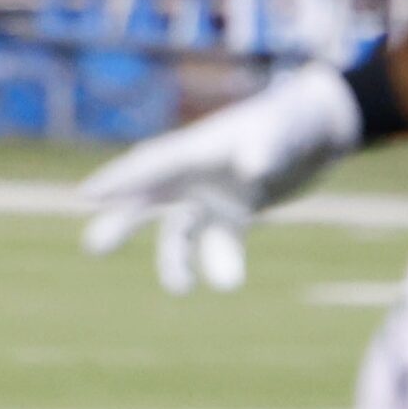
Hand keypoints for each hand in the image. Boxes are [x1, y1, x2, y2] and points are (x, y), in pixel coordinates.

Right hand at [76, 62, 362, 292]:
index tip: (85, 195)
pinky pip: (219, 241)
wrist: (322, 127)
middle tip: (93, 246)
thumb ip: (265, 149)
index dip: (119, 179)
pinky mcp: (238, 211)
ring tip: (181, 288)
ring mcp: (215, 192)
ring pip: (182, 231)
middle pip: (149, 199)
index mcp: (198, 147)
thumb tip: (251, 170)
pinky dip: (219, 262)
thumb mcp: (280, 133)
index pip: (151, 165)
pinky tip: (228, 283)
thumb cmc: (294, 120)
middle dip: (122, 222)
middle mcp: (198, 172)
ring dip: (176, 259)